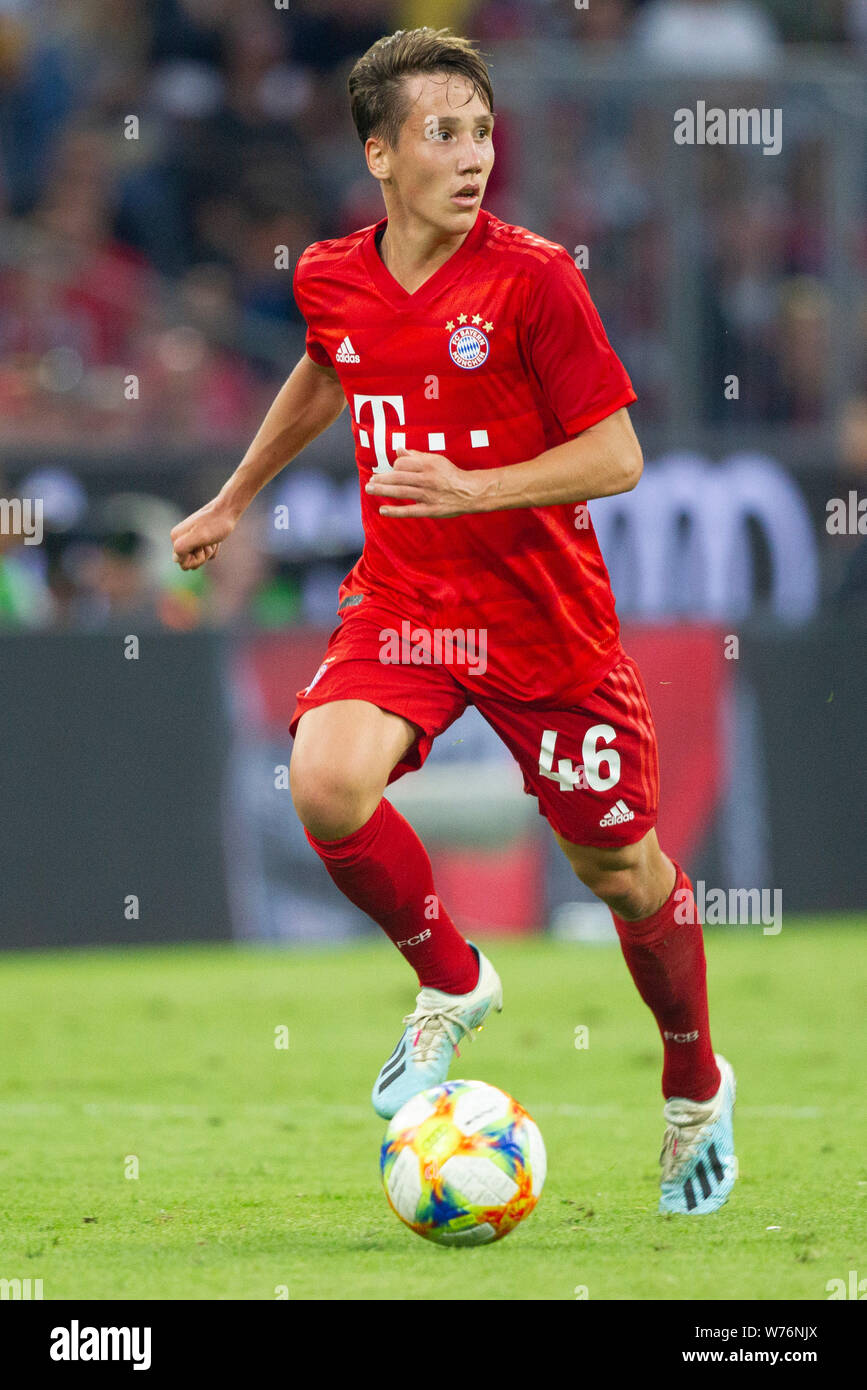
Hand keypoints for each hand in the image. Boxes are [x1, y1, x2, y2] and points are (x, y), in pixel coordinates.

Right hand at [171, 496, 237, 569]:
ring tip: (213, 539)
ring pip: (199, 557)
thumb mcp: (199, 538)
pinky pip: (206, 553)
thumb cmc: (216, 524)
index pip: (183, 564)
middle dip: (202, 556)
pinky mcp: (200, 538)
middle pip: (190, 562)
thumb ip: (182, 548)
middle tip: (208, 542)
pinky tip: (216, 539)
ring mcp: (190, 538)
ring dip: (208, 551)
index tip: (202, 547)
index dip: (196, 559)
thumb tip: (175, 560)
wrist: (227, 509)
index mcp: (175, 538)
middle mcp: (180, 537)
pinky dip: (213, 548)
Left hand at [364, 448, 486, 517]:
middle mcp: (427, 479)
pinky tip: (382, 510)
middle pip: (399, 477)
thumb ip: (416, 456)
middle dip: (382, 479)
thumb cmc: (451, 474)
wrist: (470, 492)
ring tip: (369, 489)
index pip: (403, 464)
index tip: (391, 472)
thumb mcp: (436, 460)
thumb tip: (398, 449)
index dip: (393, 467)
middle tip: (369, 481)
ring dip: (383, 490)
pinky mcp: (431, 510)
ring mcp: (428, 495)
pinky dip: (395, 511)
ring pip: (401, 492)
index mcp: (428, 465)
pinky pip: (410, 511)